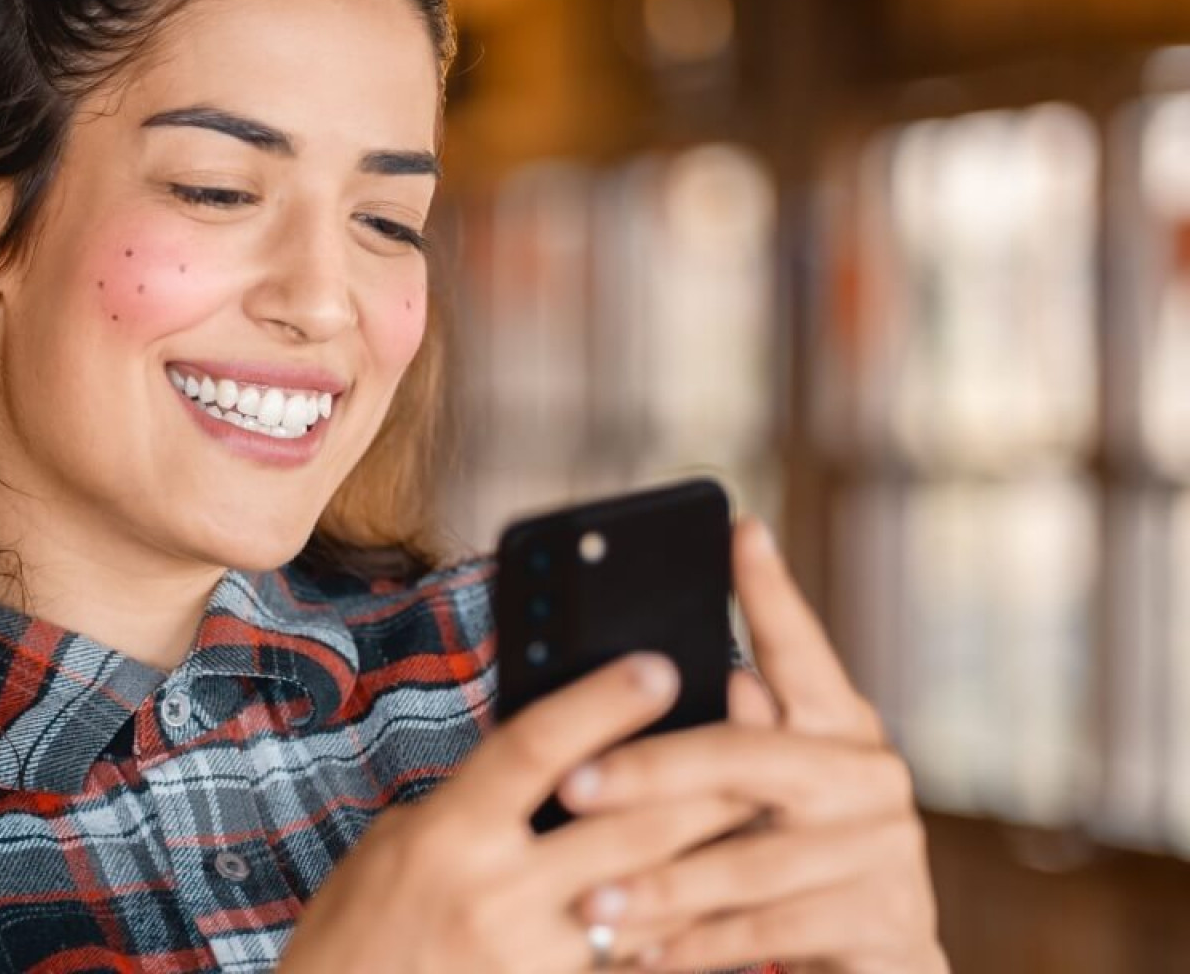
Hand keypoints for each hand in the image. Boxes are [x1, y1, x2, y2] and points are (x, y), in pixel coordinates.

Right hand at [278, 652, 759, 972]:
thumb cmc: (363, 926)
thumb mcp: (403, 840)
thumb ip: (479, 802)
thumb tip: (558, 755)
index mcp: (449, 833)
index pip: (536, 747)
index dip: (601, 703)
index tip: (658, 666)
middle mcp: (495, 893)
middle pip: (626, 826)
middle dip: (703, 783)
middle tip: (759, 741)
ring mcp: (530, 957)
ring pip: (650, 897)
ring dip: (709, 856)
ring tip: (760, 817)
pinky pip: (635, 962)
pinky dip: (678, 930)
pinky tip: (713, 904)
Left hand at [562, 520, 946, 973]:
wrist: (879, 971)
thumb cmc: (790, 867)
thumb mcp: (758, 797)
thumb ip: (725, 739)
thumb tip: (644, 679)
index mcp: (841, 727)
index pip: (803, 649)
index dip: (771, 591)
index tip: (737, 529)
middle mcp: (870, 776)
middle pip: (746, 758)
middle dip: (650, 772)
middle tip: (572, 785)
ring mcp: (885, 850)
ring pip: (745, 860)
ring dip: (657, 885)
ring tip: (588, 901)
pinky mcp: (884, 922)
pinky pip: (766, 933)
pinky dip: (693, 946)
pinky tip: (637, 954)